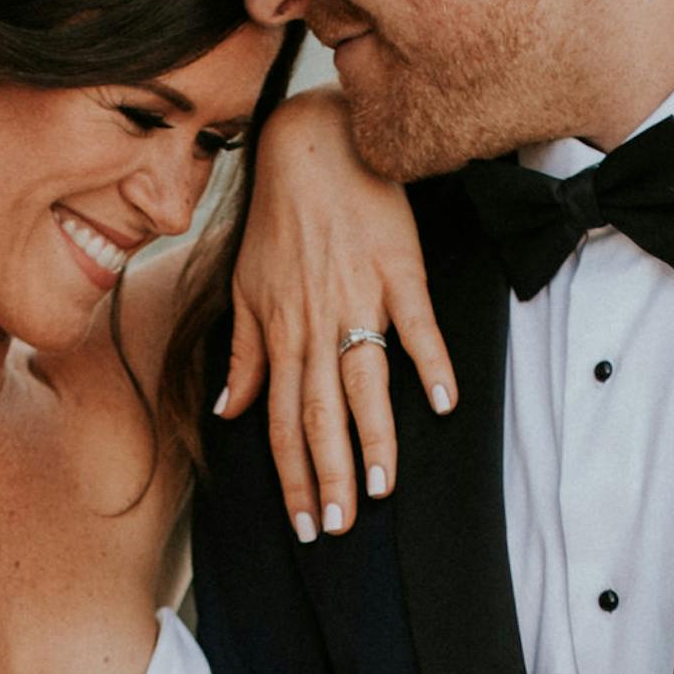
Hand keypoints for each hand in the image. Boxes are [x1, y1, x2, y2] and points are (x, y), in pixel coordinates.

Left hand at [221, 92, 453, 541]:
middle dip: (329, 477)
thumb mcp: (246, 288)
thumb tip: (228, 409)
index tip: (306, 524)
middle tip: (340, 527)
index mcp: (280, 337)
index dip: (293, 478)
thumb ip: (243, 355)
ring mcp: (358, 300)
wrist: (313, 146)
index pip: (281, 424)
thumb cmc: (280, 219)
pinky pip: (416, 324)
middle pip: (318, 416)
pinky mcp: (398, 271)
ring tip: (384, 488)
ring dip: (374, 439)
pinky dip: (431, 363)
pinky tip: (445, 403)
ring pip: (362, 383)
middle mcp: (314, 327)